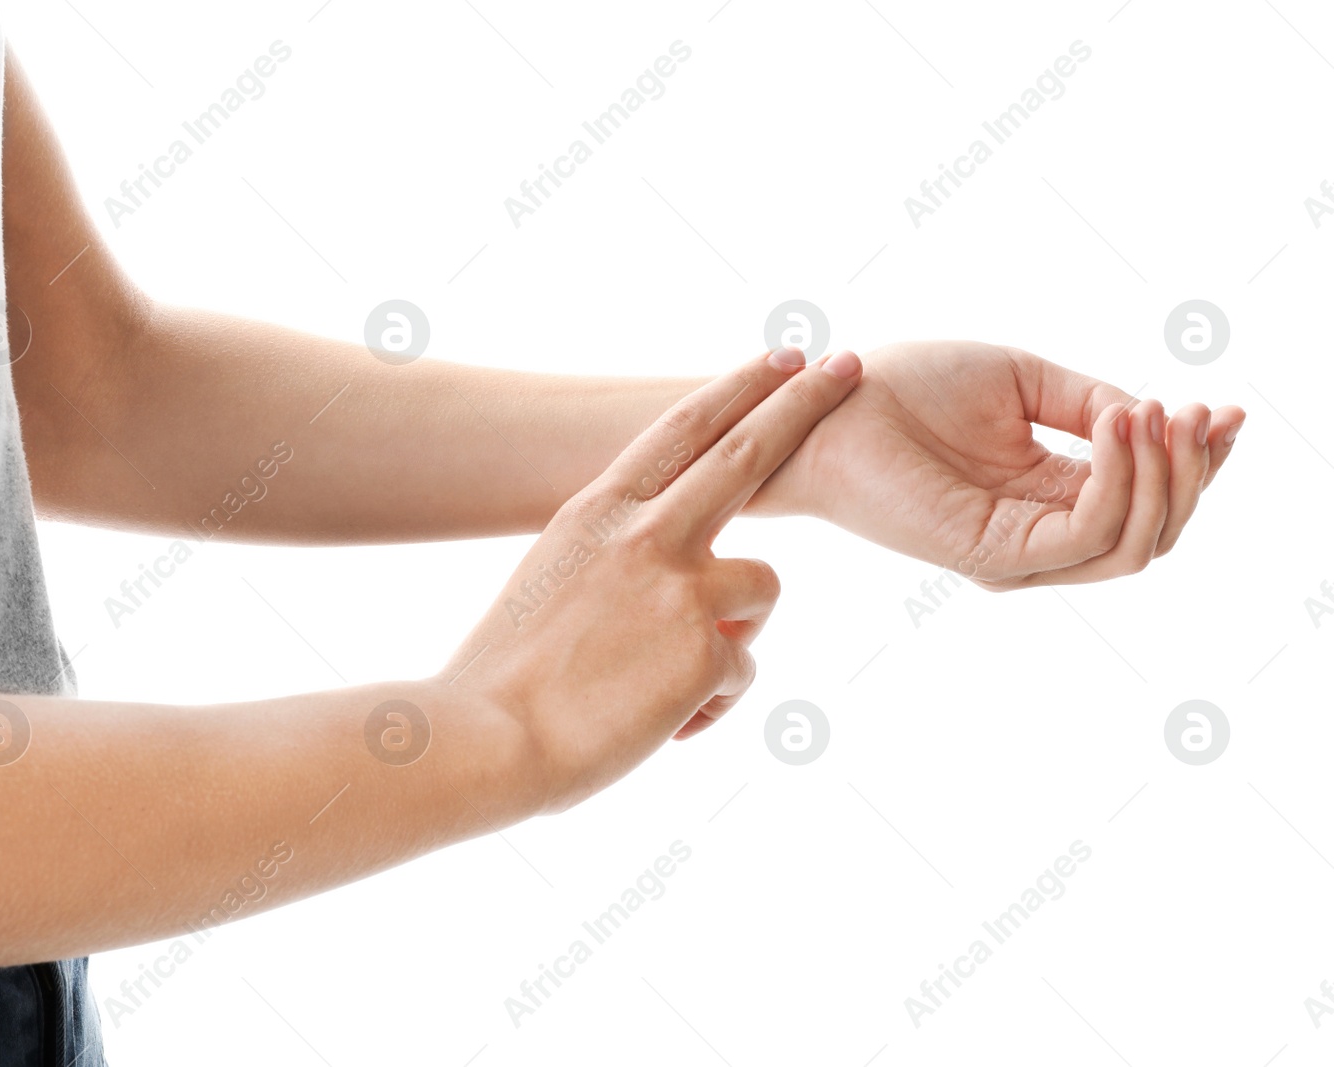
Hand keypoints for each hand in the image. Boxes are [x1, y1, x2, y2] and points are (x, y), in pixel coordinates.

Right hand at [441, 348, 861, 812]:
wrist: (486, 742)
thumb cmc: (507, 678)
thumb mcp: (554, 580)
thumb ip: (616, 553)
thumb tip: (674, 564)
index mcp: (598, 512)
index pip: (683, 429)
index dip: (738, 387)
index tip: (782, 357)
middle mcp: (644, 534)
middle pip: (748, 451)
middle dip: (804, 402)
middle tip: (847, 364)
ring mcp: (681, 589)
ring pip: (763, 587)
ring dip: (737, 631)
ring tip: (672, 679)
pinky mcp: (707, 653)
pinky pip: (741, 673)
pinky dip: (707, 706)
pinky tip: (656, 725)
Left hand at [762, 341, 1244, 588]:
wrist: (830, 399)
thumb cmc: (907, 385)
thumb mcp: (1024, 381)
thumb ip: (1092, 404)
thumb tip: (1157, 417)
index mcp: (1049, 496)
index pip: (1147, 498)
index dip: (1199, 460)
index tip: (1228, 411)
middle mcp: (1039, 536)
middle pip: (1154, 533)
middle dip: (1193, 474)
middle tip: (1200, 412)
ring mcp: (1017, 554)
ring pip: (1133, 545)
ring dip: (1166, 479)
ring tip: (1159, 413)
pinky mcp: (993, 555)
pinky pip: (1087, 534)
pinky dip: (1120, 481)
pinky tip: (1124, 424)